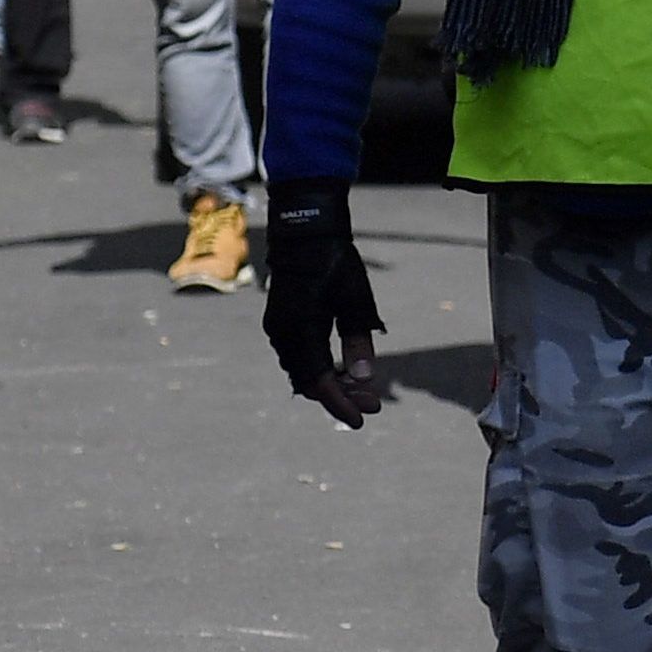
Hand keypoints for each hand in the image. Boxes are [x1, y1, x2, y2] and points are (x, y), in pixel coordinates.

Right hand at [261, 183, 384, 422]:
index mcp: (301, 330)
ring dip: (330, 383)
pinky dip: (319, 368)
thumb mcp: (355, 300)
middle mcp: (283, 334)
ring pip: (302, 371)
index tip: (361, 420)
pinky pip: (298, 357)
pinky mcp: (280, 322)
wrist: (305, 230)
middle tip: (373, 403)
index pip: (319, 381)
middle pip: (309, 382)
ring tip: (362, 388)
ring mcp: (278, 329)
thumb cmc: (334, 261)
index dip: (341, 404)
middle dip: (340, 396)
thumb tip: (363, 378)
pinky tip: (341, 369)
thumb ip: (357, 341)